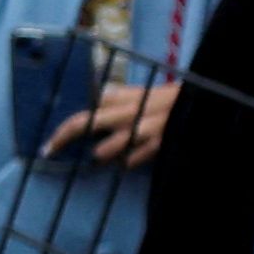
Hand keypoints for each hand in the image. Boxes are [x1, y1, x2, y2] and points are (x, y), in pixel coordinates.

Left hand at [59, 78, 178, 167]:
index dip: (61, 132)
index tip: (47, 146)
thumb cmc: (174, 97)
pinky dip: (129, 161)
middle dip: (64, 139)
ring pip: (106, 150)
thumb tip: (100, 95)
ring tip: (109, 153)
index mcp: (124, 103)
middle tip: (51, 152)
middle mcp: (128, 115)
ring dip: (104, 154)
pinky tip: (130, 159)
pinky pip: (133, 160)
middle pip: (85, 125)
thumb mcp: (147, 92)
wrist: (206, 101)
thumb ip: (123, 95)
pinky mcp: (160, 143)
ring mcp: (143, 131)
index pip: (84, 116)